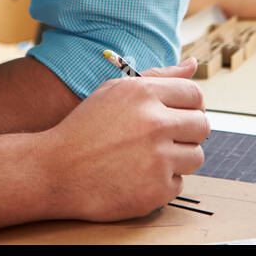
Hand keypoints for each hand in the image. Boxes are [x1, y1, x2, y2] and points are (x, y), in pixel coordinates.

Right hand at [40, 59, 208, 221]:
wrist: (54, 171)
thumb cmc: (84, 128)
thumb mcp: (115, 91)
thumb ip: (159, 76)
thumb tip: (193, 65)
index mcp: (144, 94)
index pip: (195, 95)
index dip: (189, 106)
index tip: (179, 116)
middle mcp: (155, 123)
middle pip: (202, 126)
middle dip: (188, 133)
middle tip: (164, 139)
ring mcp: (157, 159)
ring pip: (196, 156)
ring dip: (178, 159)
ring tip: (147, 159)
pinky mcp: (156, 190)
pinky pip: (179, 184)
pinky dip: (162, 184)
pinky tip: (137, 177)